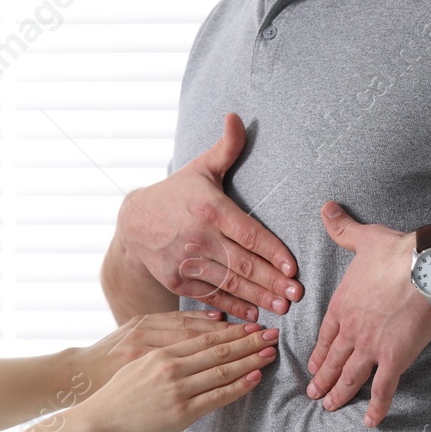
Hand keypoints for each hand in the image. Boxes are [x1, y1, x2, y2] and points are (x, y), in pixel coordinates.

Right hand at [74, 321, 278, 431]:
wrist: (94, 422)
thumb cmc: (112, 395)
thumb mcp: (135, 363)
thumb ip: (161, 356)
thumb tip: (185, 353)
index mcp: (160, 351)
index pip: (205, 336)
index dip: (232, 331)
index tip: (252, 326)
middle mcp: (171, 366)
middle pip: (219, 348)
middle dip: (249, 341)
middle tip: (274, 334)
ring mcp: (177, 389)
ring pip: (222, 369)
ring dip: (251, 360)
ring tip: (271, 353)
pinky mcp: (180, 413)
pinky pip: (217, 397)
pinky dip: (238, 386)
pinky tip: (255, 378)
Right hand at [111, 112, 301, 320]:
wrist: (133, 222)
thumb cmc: (177, 193)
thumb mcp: (200, 167)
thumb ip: (226, 147)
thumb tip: (237, 116)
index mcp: (211, 209)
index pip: (248, 234)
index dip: (273, 252)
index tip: (293, 268)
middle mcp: (199, 237)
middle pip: (242, 263)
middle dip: (272, 282)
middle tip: (297, 296)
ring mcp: (186, 260)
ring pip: (228, 283)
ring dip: (257, 298)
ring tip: (281, 308)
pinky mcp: (177, 279)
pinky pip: (210, 296)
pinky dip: (232, 308)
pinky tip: (253, 315)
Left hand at [306, 200, 430, 426]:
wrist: (424, 268)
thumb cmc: (395, 253)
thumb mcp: (362, 237)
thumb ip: (342, 228)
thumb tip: (326, 208)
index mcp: (342, 307)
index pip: (325, 336)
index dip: (319, 354)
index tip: (313, 366)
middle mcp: (351, 331)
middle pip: (333, 361)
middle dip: (323, 380)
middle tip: (314, 394)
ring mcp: (370, 347)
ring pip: (350, 378)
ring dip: (339, 395)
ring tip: (330, 407)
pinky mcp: (394, 358)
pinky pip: (383, 388)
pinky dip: (376, 406)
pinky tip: (371, 421)